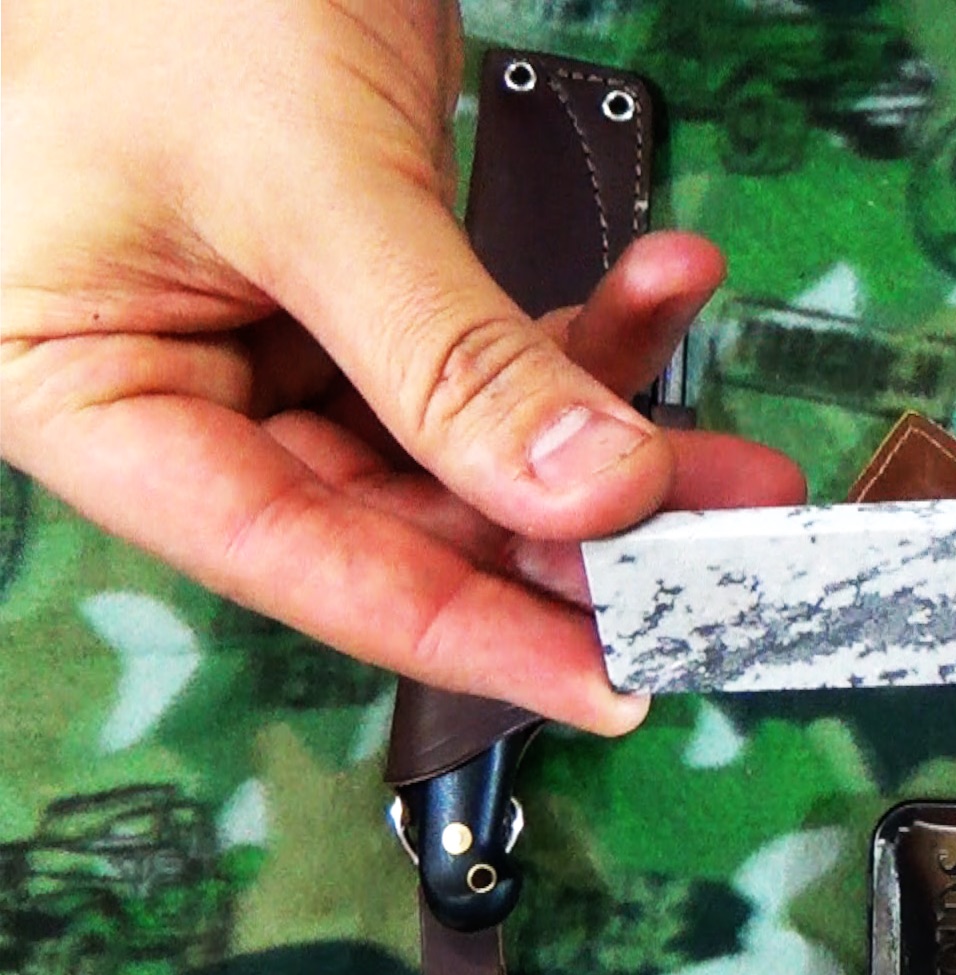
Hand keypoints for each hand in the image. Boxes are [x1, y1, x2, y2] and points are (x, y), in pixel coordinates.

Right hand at [0, 2, 802, 733]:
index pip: (300, 563)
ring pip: (469, 439)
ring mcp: (281, 334)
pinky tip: (668, 283)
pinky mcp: (367, 281)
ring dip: (610, 430)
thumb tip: (581, 500)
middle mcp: (184, 385)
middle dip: (576, 526)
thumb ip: (445, 360)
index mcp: (93, 396)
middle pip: (405, 512)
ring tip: (733, 445)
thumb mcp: (307, 185)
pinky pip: (490, 338)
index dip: (465, 633)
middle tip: (716, 544)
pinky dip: (587, 320)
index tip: (608, 679)